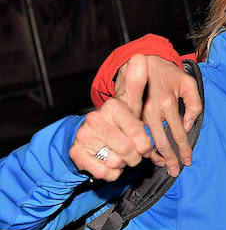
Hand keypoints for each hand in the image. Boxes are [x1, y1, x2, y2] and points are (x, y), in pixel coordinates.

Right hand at [70, 55, 153, 180]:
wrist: (91, 139)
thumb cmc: (118, 122)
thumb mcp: (130, 105)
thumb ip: (136, 84)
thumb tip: (141, 57)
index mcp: (112, 106)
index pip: (140, 133)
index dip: (145, 143)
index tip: (140, 141)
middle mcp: (95, 119)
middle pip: (131, 150)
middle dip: (135, 155)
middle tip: (129, 149)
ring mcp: (84, 136)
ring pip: (118, 162)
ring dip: (123, 163)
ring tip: (117, 153)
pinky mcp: (76, 154)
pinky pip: (105, 172)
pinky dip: (110, 172)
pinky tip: (106, 162)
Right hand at [115, 55, 200, 174]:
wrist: (142, 62)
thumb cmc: (168, 74)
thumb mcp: (188, 83)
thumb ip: (194, 104)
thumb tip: (187, 125)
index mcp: (168, 103)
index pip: (178, 133)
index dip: (184, 149)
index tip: (188, 161)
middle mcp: (152, 110)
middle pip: (162, 141)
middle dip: (170, 159)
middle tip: (175, 171)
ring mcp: (138, 113)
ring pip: (147, 141)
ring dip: (156, 156)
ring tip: (164, 167)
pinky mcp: (130, 115)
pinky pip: (137, 135)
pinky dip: (143, 147)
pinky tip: (150, 155)